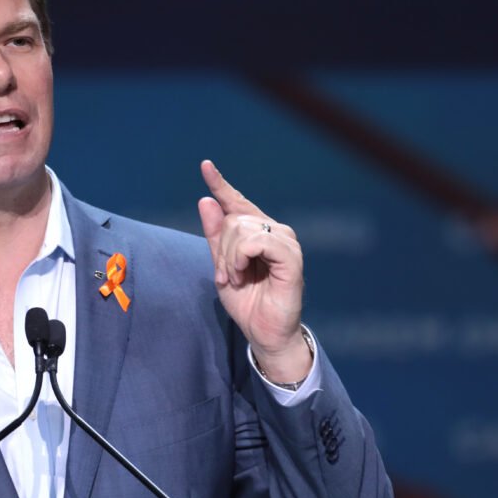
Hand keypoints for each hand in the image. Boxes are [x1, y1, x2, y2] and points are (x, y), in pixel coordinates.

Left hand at [197, 160, 309, 382]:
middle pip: (232, 219)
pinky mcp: (291, 257)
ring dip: (230, 258)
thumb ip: (215, 236)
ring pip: (241, 229)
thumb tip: (206, 200)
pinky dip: (241, 258)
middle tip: (228, 276)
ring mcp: (286, 242)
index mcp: (259, 232)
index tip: (205, 165)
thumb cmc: (247, 301)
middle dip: (221, 250)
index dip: (220, 184)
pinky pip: (255, 242)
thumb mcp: (222, 266)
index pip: (236, 203)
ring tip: (237, 279)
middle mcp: (275, 231)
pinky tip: (245, 274)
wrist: (264, 332)